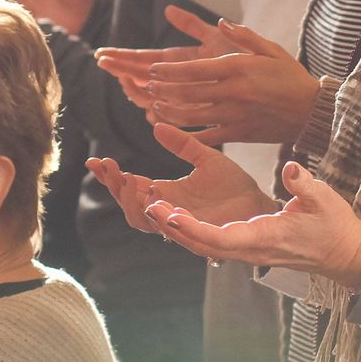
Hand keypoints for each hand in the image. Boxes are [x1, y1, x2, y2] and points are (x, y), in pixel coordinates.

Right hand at [85, 122, 274, 235]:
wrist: (263, 205)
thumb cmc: (237, 187)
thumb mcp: (207, 158)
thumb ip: (182, 145)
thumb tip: (156, 126)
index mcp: (168, 194)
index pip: (131, 188)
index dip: (112, 176)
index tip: (97, 160)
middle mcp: (170, 211)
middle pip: (130, 207)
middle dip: (115, 189)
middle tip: (108, 167)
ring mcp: (182, 224)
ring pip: (145, 221)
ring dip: (132, 203)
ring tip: (128, 181)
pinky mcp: (199, 235)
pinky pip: (173, 231)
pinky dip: (160, 218)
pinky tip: (155, 200)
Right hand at [96, 3, 237, 112]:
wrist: (275, 88)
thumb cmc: (248, 61)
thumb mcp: (219, 39)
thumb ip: (193, 25)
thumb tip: (167, 9)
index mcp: (181, 61)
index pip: (146, 58)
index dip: (124, 57)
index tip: (102, 54)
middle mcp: (179, 80)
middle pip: (143, 77)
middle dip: (122, 70)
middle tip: (105, 63)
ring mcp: (186, 97)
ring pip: (153, 98)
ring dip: (136, 90)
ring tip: (126, 80)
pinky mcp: (199, 115)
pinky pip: (174, 118)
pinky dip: (159, 113)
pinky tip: (151, 108)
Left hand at [99, 6, 320, 147]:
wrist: (311, 111)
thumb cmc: (290, 76)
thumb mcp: (270, 49)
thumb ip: (244, 36)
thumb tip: (221, 23)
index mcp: (239, 69)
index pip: (194, 69)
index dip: (169, 71)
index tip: (153, 69)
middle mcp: (234, 92)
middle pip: (188, 92)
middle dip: (164, 89)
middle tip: (149, 85)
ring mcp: (235, 115)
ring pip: (192, 116)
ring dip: (169, 111)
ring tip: (155, 105)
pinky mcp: (238, 134)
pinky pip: (207, 136)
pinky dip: (187, 135)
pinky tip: (173, 131)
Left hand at [150, 159, 360, 287]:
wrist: (345, 255)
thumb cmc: (335, 227)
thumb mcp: (323, 199)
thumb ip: (303, 184)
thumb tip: (291, 168)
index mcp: (264, 238)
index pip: (221, 238)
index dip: (193, 228)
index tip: (170, 215)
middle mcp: (250, 250)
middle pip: (202, 244)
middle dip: (173, 227)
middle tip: (147, 205)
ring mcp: (248, 251)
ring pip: (203, 245)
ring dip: (176, 229)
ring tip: (151, 206)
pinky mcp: (248, 246)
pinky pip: (212, 241)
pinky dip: (190, 229)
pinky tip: (174, 214)